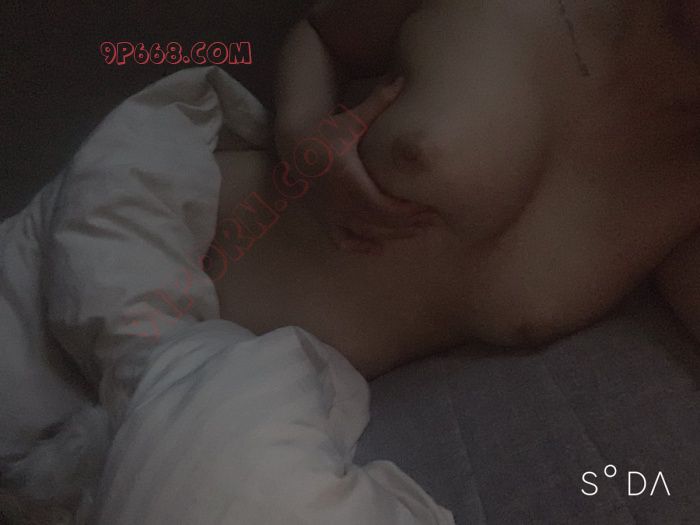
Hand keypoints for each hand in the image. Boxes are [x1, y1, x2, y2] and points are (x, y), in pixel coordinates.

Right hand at [279, 77, 437, 253]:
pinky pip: (342, 241)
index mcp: (347, 177)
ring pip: (366, 233)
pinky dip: (360, 247)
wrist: (293, 148)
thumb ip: (377, 103)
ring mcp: (331, 212)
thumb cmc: (326, 131)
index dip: (406, 211)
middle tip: (433, 222)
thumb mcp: (350, 119)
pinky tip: (379, 249)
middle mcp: (339, 200)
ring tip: (417, 232)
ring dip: (393, 236)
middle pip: (380, 222)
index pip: (382, 204)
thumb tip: (401, 78)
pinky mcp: (325, 219)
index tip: (428, 209)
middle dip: (408, 225)